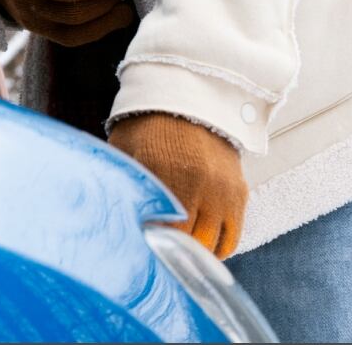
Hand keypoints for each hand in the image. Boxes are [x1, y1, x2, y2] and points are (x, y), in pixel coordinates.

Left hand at [110, 113, 247, 257]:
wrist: (189, 94)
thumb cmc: (147, 123)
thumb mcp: (124, 147)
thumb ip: (122, 183)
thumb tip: (112, 218)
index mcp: (164, 170)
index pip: (161, 231)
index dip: (151, 247)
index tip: (141, 250)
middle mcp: (199, 182)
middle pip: (188, 244)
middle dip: (172, 254)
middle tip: (157, 254)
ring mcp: (223, 190)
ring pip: (212, 247)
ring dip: (194, 255)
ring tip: (176, 255)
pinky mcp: (239, 192)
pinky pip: (231, 237)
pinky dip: (216, 249)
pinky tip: (198, 248)